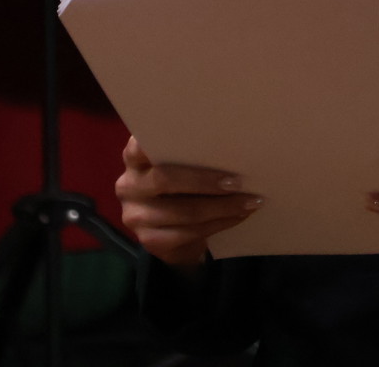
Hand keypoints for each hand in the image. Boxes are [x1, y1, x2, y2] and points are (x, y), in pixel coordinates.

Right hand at [115, 135, 262, 268]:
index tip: (194, 136)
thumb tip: (232, 143)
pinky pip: (189, 233)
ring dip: (222, 207)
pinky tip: (238, 216)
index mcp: (134, 159)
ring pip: (183, 212)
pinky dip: (219, 224)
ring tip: (250, 201)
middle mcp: (128, 185)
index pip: (139, 145)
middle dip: (205, 181)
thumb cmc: (180, 188)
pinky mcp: (150, 241)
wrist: (173, 234)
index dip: (163, 140)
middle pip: (165, 179)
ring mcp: (136, 216)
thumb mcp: (179, 166)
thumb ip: (189, 155)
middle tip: (238, 181)